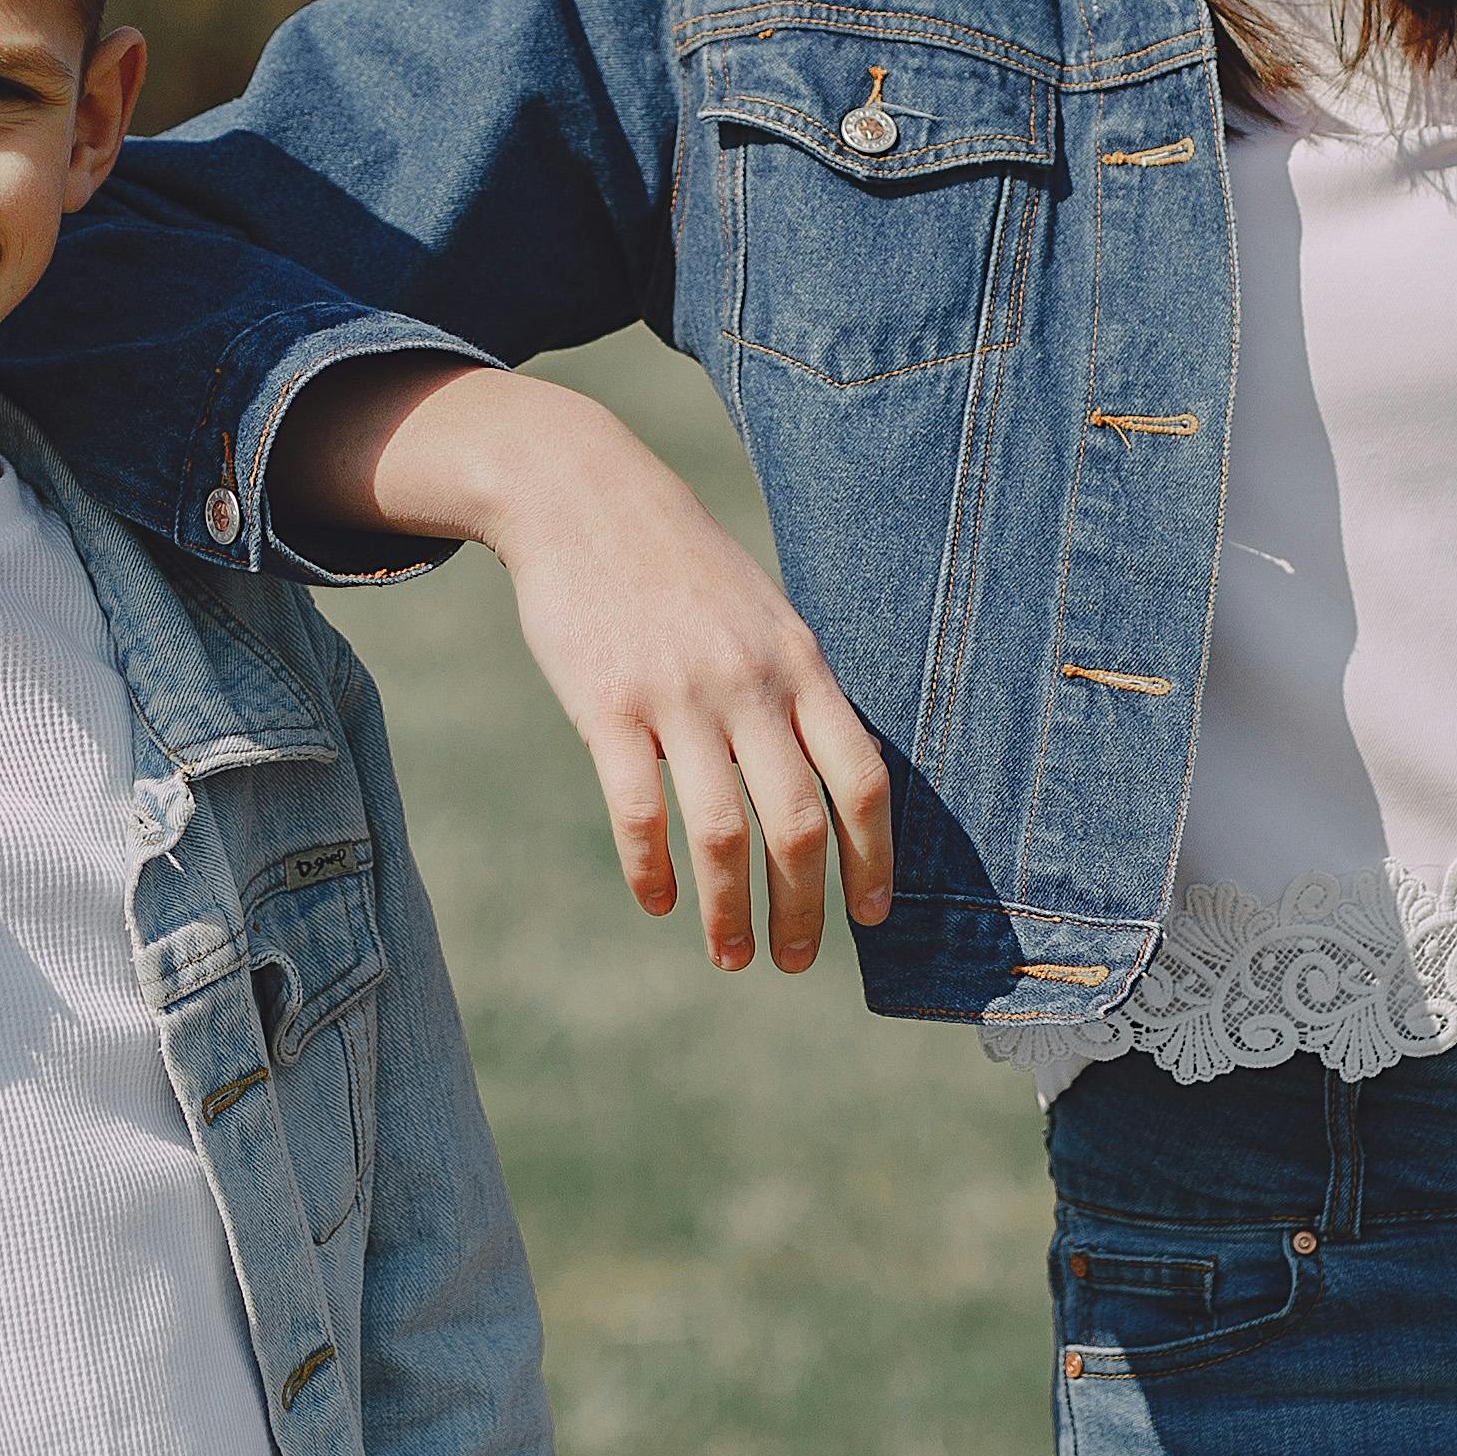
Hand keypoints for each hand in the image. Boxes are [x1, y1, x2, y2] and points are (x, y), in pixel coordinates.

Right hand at [298, 361, 892, 974]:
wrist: (582, 495)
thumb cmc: (680, 564)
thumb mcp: (764, 612)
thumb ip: (797, 689)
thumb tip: (835, 782)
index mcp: (800, 663)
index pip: (862, 780)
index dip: (874, 859)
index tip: (869, 916)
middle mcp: (750, 683)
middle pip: (799, 825)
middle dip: (804, 911)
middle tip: (793, 960)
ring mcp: (677, 695)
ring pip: (722, 834)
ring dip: (729, 913)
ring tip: (731, 956)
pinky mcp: (605, 706)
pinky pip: (638, 813)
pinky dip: (652, 872)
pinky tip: (656, 901)